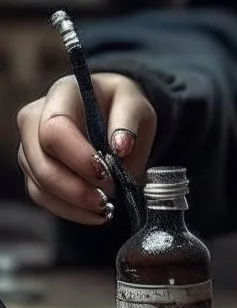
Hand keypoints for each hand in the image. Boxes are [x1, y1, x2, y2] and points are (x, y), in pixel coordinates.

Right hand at [16, 73, 156, 224]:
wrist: (113, 114)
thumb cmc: (122, 107)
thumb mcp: (136, 104)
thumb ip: (130, 121)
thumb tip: (120, 146)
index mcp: (62, 94)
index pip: (55, 128)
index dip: (79, 156)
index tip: (108, 174)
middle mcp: (36, 119)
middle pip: (40, 161)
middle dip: (75, 186)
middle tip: (108, 197)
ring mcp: (30, 146)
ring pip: (39, 183)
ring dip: (73, 203)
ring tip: (105, 209)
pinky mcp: (34, 170)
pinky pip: (42, 196)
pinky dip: (69, 210)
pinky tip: (94, 213)